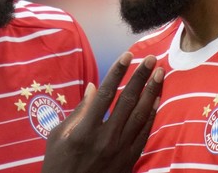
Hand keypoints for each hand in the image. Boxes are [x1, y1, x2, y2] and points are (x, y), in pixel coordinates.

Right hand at [41, 52, 163, 172]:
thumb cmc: (59, 162)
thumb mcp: (58, 135)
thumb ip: (79, 111)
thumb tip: (93, 87)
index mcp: (85, 129)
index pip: (105, 93)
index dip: (118, 72)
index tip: (127, 55)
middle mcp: (105, 137)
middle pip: (128, 101)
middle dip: (141, 77)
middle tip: (151, 59)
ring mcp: (120, 149)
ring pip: (141, 115)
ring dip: (152, 92)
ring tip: (160, 74)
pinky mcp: (129, 159)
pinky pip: (144, 133)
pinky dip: (152, 115)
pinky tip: (157, 101)